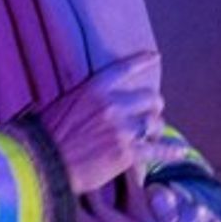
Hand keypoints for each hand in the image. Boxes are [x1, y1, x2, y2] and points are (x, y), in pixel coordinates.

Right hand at [29, 52, 162, 194]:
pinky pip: (157, 150)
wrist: (41, 163)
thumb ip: (84, 102)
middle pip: (150, 98)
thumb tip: (94, 108)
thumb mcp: (61, 107)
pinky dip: (170, 151)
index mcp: (93, 90)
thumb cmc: (44, 138)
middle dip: (153, 106)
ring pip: (155, 122)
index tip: (155, 57)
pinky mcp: (126, 153)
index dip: (142, 61)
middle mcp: (112, 106)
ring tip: (151, 136)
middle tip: (150, 115)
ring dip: (155, 129)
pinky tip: (179, 152)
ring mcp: (121, 129)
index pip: (123, 69)